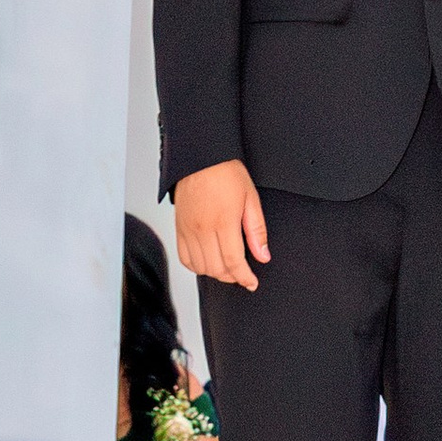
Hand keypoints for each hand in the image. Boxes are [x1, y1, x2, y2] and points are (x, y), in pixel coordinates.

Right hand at [175, 160, 268, 288]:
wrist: (201, 157)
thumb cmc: (227, 173)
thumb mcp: (251, 199)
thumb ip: (256, 231)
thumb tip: (263, 256)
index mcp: (223, 221)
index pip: (233, 261)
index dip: (244, 277)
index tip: (252, 282)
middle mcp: (202, 229)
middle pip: (216, 268)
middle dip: (232, 277)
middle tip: (242, 274)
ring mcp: (187, 230)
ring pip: (199, 267)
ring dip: (215, 273)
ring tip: (227, 267)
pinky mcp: (178, 228)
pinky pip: (184, 258)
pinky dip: (197, 266)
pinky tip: (208, 261)